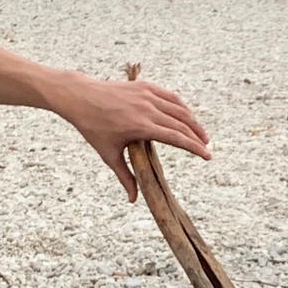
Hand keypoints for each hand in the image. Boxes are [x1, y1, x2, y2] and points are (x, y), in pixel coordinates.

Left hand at [49, 72, 210, 201]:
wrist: (80, 96)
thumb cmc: (93, 128)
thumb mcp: (109, 155)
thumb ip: (125, 177)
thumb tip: (133, 200)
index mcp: (141, 126)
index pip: (176, 138)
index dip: (194, 148)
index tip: (207, 156)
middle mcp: (147, 109)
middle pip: (182, 124)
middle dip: (198, 137)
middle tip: (207, 149)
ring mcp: (146, 95)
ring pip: (179, 109)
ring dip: (193, 122)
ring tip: (202, 135)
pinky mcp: (144, 86)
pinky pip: (170, 97)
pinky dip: (182, 107)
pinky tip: (188, 117)